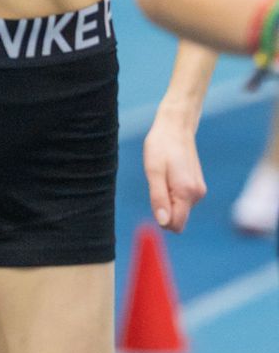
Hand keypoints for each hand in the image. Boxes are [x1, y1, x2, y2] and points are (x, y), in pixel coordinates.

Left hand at [143, 108, 206, 232]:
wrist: (176, 127)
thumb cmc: (161, 147)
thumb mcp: (153, 172)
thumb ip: (159, 198)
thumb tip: (163, 222)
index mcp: (187, 193)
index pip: (175, 225)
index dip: (161, 219)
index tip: (154, 197)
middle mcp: (197, 195)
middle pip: (177, 219)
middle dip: (164, 208)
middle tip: (158, 183)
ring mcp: (198, 190)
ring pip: (179, 209)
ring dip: (167, 199)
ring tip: (163, 175)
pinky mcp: (196, 186)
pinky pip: (181, 201)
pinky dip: (172, 193)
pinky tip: (169, 174)